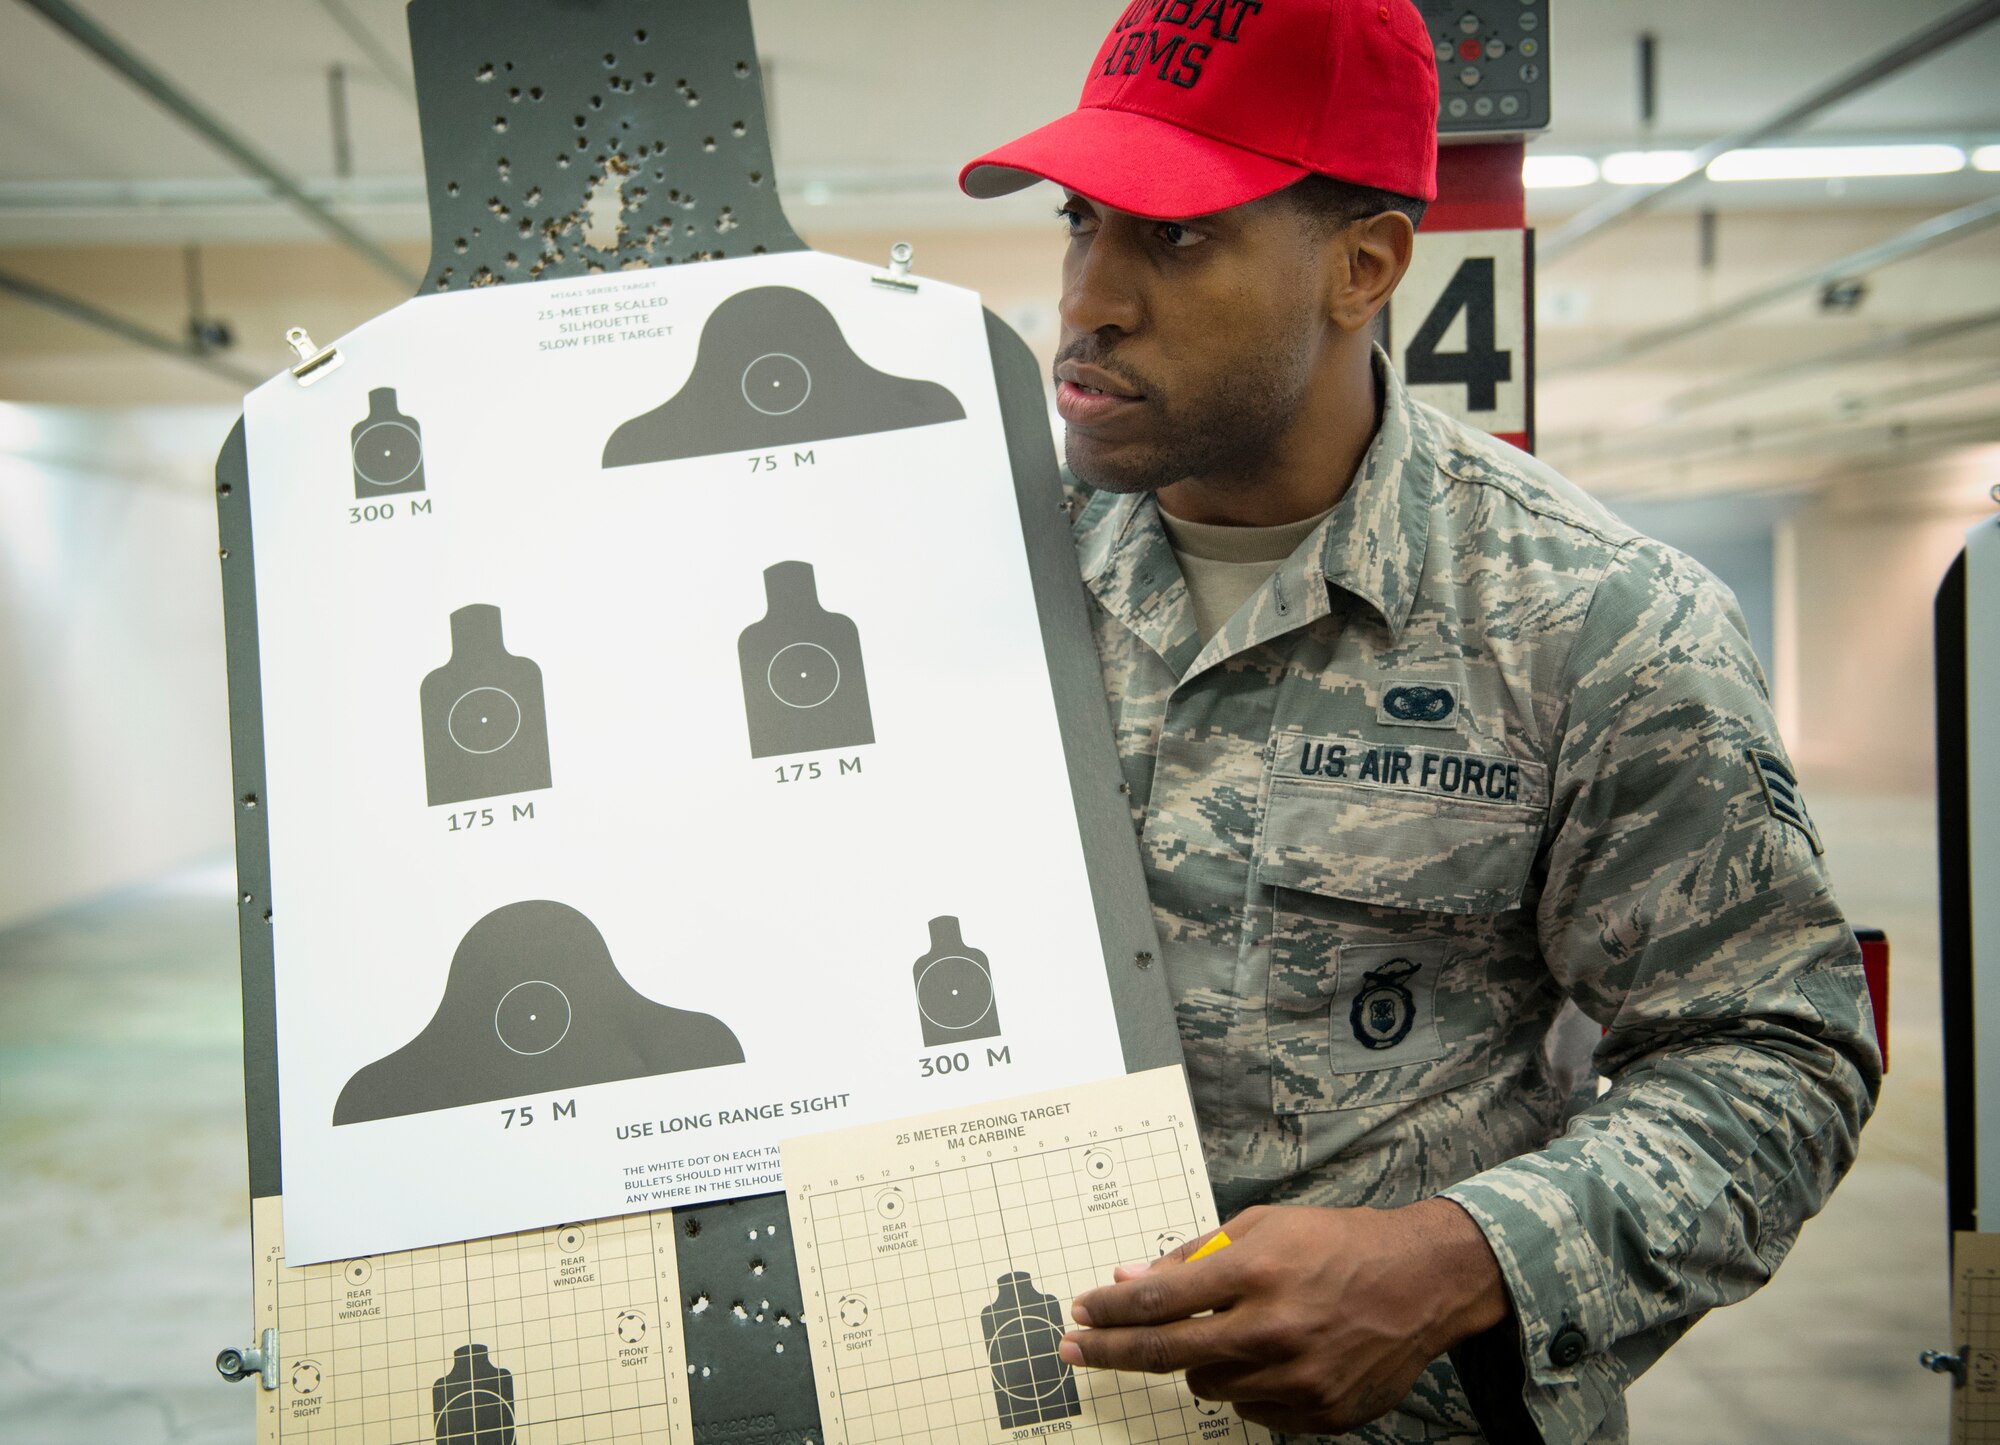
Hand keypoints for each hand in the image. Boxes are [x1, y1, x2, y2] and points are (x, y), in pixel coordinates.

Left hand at [1058, 1199, 1508, 1434]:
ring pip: (1208, 1384)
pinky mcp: (1319, 1412)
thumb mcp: (1265, 1225)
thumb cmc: (1338, 1244)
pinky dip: (1245, 1385)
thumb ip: (1194, 1255)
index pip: (1158, 1299)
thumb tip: (1129, 1276)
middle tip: (1075, 1349)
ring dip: (1201, 1360)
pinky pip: (1250, 1410)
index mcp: (1257, 1271)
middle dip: (1110, 1351)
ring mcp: (1298, 1378)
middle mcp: (1274, 1328)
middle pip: (1166, 1352)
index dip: (1109, 1310)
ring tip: (1234, 1330)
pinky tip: (1271, 1356)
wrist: (1422, 1282)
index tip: (1080, 1312)